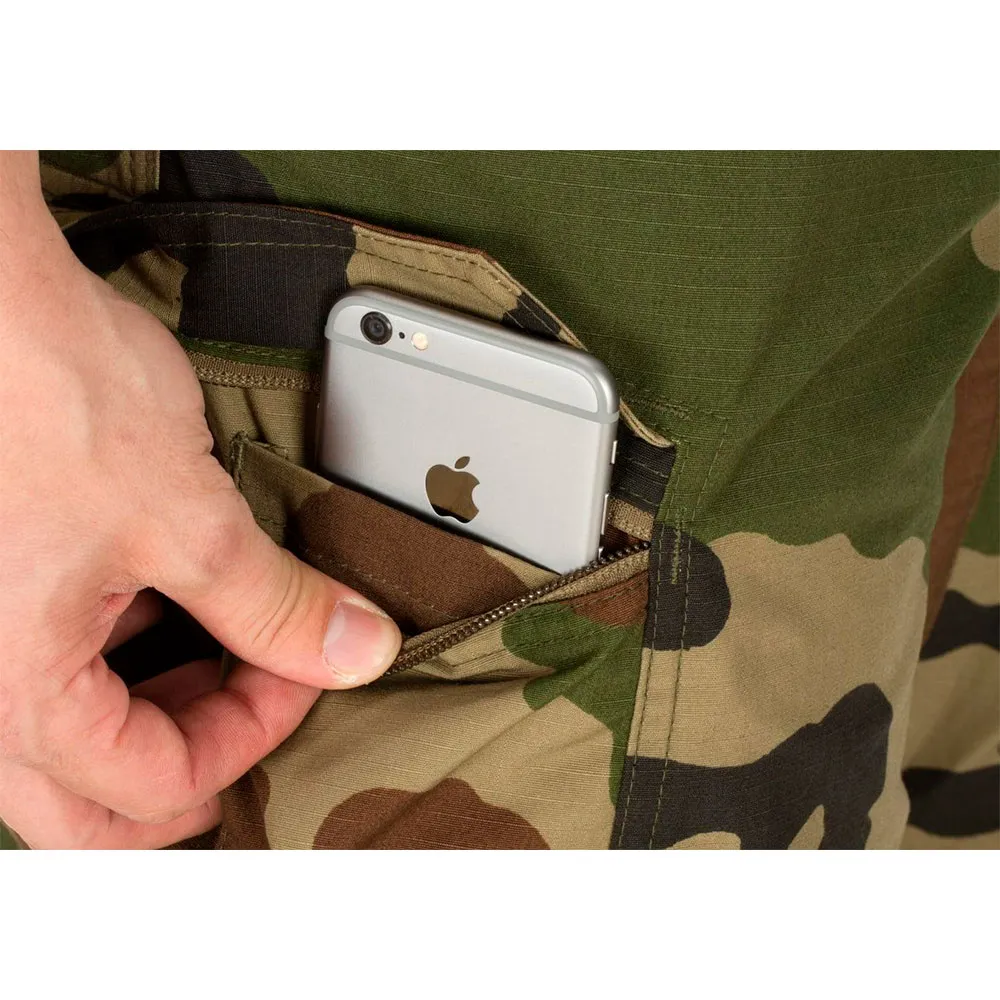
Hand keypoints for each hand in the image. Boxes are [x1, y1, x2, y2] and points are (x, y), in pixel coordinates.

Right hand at [0, 154, 400, 847]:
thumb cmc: (44, 388)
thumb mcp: (187, 517)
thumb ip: (274, 604)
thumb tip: (355, 650)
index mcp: (12, 692)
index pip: (149, 787)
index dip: (251, 739)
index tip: (306, 668)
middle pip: (91, 800)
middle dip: (192, 758)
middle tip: (260, 698)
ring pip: (72, 738)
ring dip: (161, 705)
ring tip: (231, 643)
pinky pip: (57, 658)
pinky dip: (127, 648)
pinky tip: (175, 592)